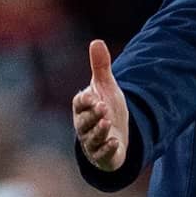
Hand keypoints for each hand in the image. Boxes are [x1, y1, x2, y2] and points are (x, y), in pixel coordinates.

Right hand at [72, 40, 129, 171]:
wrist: (114, 132)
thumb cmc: (105, 107)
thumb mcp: (105, 87)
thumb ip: (101, 66)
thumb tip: (96, 41)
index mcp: (82, 108)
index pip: (79, 103)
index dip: (85, 100)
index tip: (93, 96)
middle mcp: (84, 126)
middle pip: (84, 121)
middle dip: (92, 115)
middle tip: (102, 107)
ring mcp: (92, 142)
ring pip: (92, 138)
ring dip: (99, 131)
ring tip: (107, 123)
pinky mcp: (103, 155)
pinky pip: (102, 154)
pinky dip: (108, 149)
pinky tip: (116, 143)